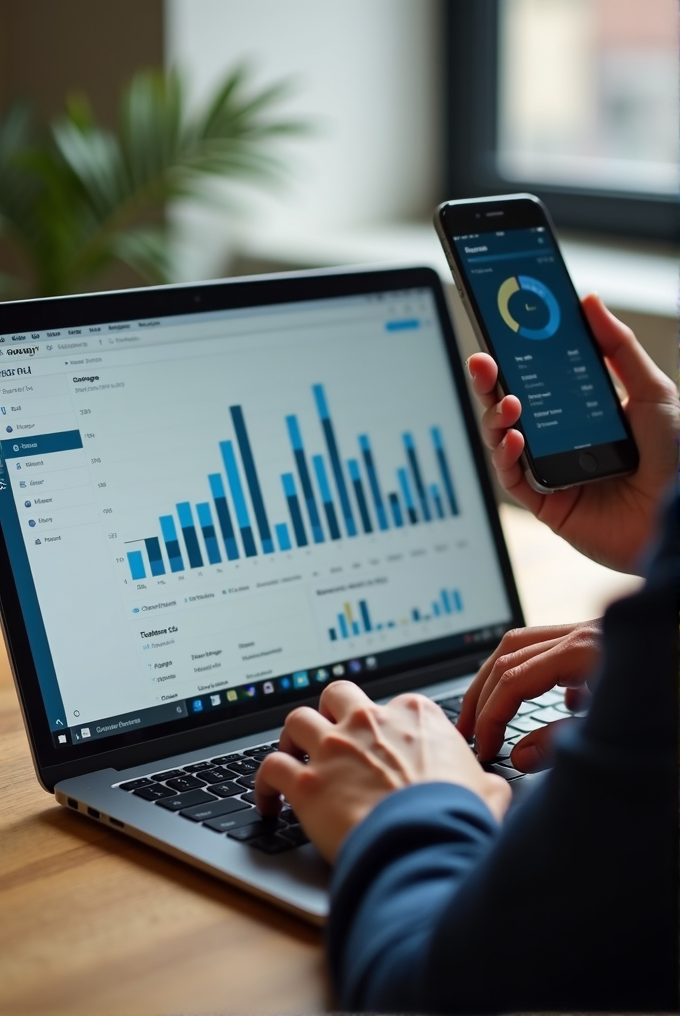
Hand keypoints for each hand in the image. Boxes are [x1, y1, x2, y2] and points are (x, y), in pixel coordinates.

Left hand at [255, 681, 510, 862]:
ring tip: (292, 756)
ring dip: (291, 739)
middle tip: (330, 734)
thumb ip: (481, 778)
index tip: (381, 746)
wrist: (427, 842)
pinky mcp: (306, 781)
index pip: (390, 704)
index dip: (383, 727)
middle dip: (330, 711)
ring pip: (295, 721)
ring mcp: (334, 748)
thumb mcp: (488, 789)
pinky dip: (264, 783)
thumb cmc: (458, 816)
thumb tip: (488, 786)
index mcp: (413, 714)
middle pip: (335, 695)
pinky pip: (270, 769)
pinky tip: (268, 800)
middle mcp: (369, 721)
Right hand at [457, 620, 600, 770]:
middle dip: (482, 696)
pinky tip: (535, 698)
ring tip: (483, 711)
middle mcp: (582, 634)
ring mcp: (590, 633)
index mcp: (584, 651)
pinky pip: (550, 648)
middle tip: (467, 731)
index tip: (484, 747)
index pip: (514, 679)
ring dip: (496, 678)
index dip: (491, 716)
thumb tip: (519, 756)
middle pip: (509, 655)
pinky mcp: (599, 642)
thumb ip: (560, 743)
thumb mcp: (612, 732)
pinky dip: (530, 671)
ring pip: (523, 644)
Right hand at [467, 294, 679, 573]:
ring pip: (503, 439)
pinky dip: (506, 456)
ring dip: (496, 417)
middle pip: (512, 406)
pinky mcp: (546, 503)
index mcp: (583, 412)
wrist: (679, 518)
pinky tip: (513, 438)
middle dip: (492, 382)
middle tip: (483, 360)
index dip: (516, 357)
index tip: (501, 331)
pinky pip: (513, 478)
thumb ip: (619, 346)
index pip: (539, 379)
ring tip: (508, 402)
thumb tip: (589, 302)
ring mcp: (552, 471)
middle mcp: (562, 440)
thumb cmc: (676, 460)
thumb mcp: (652, 392)